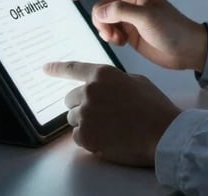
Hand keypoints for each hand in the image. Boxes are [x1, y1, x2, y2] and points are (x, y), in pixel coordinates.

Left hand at [43, 61, 179, 165]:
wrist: (162, 132)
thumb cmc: (153, 106)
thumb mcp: (134, 81)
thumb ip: (112, 80)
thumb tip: (103, 87)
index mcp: (102, 74)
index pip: (73, 69)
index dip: (56, 68)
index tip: (44, 68)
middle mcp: (89, 92)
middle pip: (71, 99)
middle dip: (82, 104)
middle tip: (103, 112)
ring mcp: (85, 114)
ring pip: (73, 118)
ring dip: (86, 122)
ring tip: (109, 126)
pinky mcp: (85, 136)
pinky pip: (77, 137)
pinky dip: (89, 138)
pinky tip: (108, 137)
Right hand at [68, 0, 207, 70]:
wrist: (187, 50)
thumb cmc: (172, 29)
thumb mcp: (146, 18)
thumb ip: (120, 11)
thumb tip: (99, 11)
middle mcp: (131, 1)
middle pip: (101, 6)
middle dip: (101, 20)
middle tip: (113, 34)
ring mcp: (130, 17)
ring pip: (104, 20)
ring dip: (106, 30)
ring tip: (119, 40)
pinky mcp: (130, 31)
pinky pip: (110, 31)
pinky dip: (111, 37)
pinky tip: (123, 43)